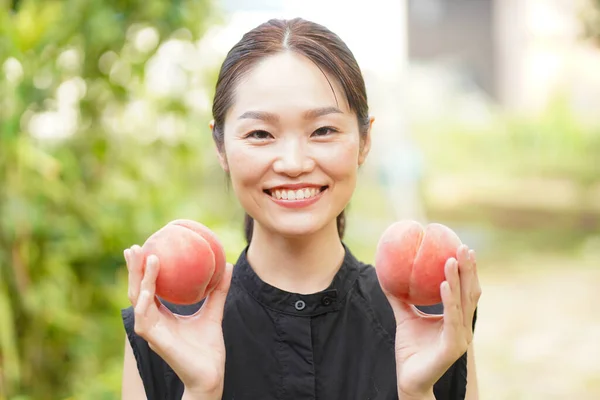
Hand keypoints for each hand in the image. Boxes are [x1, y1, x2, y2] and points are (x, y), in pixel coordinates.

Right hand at [124, 245, 232, 398]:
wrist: (210, 374)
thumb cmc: (208, 348)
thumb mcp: (213, 313)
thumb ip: (218, 291)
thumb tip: (228, 265)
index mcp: (162, 315)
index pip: (147, 288)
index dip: (142, 269)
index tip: (144, 248)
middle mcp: (152, 321)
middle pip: (136, 290)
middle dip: (133, 269)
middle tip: (134, 248)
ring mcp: (151, 331)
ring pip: (138, 300)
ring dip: (141, 279)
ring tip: (148, 259)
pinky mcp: (154, 341)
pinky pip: (144, 319)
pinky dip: (144, 302)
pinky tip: (147, 289)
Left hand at [384, 245, 480, 397]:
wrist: (409, 379)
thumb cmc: (410, 350)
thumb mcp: (405, 318)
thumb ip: (400, 299)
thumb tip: (387, 276)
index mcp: (456, 320)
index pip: (465, 290)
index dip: (467, 270)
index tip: (462, 248)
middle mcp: (463, 327)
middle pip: (470, 293)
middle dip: (469, 269)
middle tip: (464, 247)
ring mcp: (460, 337)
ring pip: (462, 303)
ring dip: (457, 280)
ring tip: (451, 259)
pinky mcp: (452, 347)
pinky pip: (450, 319)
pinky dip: (448, 300)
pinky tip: (443, 284)